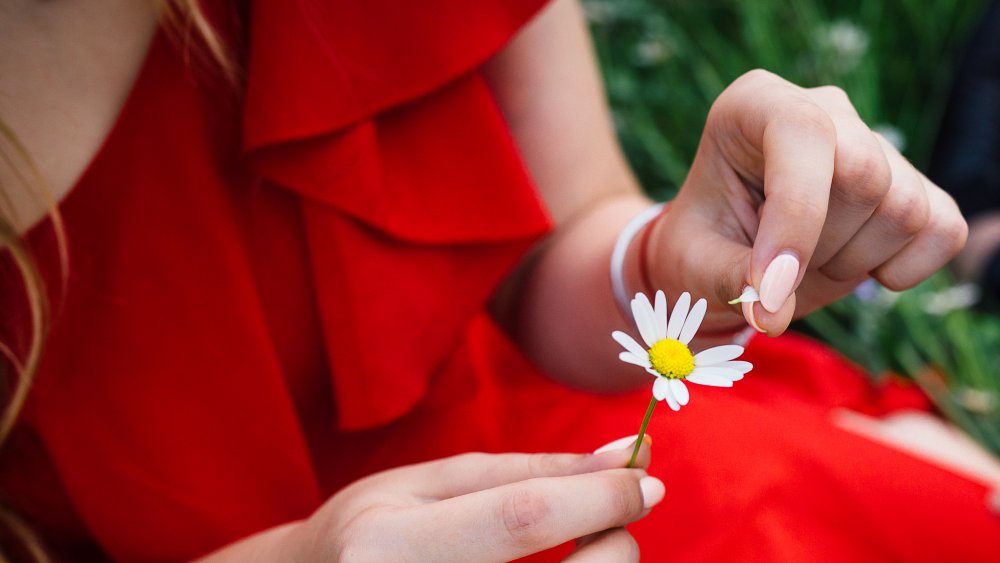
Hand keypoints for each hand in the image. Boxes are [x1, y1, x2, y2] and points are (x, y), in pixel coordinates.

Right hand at [282, 439, 659, 561]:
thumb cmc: (372, 530)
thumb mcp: (435, 483)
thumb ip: (533, 472)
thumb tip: (628, 455)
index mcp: (391, 545)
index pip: (521, 518)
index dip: (598, 497)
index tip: (644, 476)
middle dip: (613, 545)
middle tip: (621, 514)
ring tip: (583, 543)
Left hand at [648, 69, 967, 335]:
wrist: (726, 254)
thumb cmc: (703, 246)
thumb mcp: (695, 262)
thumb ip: (731, 280)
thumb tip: (773, 314)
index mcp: (755, 103)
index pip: (803, 133)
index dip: (796, 216)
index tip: (771, 289)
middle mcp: (823, 108)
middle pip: (864, 175)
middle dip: (820, 247)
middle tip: (777, 271)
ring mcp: (874, 142)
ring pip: (904, 210)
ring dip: (852, 263)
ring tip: (807, 260)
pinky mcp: (914, 185)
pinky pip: (943, 230)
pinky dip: (904, 269)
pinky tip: (856, 266)